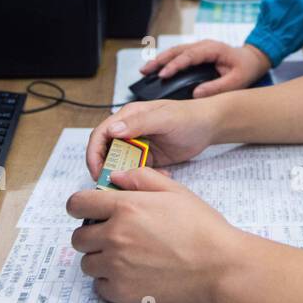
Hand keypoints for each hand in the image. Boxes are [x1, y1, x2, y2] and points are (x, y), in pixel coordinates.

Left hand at [67, 168, 244, 302]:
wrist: (220, 266)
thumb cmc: (202, 227)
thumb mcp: (175, 191)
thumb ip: (141, 178)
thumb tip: (115, 178)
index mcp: (125, 208)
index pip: (77, 204)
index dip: (80, 206)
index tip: (87, 211)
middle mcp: (115, 237)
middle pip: (78, 237)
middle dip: (91, 234)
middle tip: (113, 236)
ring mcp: (117, 267)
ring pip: (87, 264)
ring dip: (100, 259)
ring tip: (125, 257)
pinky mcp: (122, 292)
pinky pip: (99, 286)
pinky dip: (110, 281)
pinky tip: (131, 274)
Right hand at [85, 99, 219, 178]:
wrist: (209, 126)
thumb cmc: (188, 116)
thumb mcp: (164, 117)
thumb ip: (139, 123)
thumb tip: (113, 130)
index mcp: (128, 117)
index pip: (101, 134)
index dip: (94, 152)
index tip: (96, 169)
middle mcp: (130, 131)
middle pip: (106, 152)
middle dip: (105, 168)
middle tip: (109, 183)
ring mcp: (139, 146)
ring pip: (120, 164)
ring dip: (123, 176)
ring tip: (134, 185)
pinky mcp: (149, 159)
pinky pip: (137, 172)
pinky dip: (142, 178)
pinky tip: (161, 177)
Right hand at [139, 40, 271, 97]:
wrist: (252, 59)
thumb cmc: (246, 68)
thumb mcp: (236, 81)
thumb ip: (217, 88)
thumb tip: (196, 94)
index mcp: (212, 49)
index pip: (189, 56)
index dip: (175, 65)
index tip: (163, 75)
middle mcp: (203, 45)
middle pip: (177, 50)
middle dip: (159, 60)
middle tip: (145, 70)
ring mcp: (198, 47)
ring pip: (175, 51)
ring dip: (159, 60)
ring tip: (145, 70)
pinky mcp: (196, 53)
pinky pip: (178, 55)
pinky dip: (166, 61)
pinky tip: (156, 70)